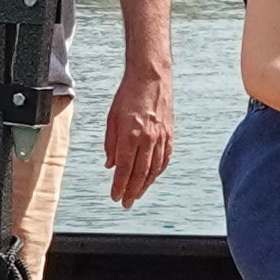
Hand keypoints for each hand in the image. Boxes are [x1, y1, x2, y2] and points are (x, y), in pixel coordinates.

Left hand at [105, 61, 176, 207]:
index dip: (119, 186)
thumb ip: (111, 143)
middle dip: (132, 191)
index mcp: (130, 134)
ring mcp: (161, 137)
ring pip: (154, 169)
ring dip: (145, 185)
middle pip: (140, 173)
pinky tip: (152, 177)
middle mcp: (147, 138)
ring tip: (137, 194)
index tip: (115, 196)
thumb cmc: (129, 94)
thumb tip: (110, 164)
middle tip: (126, 202)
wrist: (151, 76)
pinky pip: (165, 158)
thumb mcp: (112, 118)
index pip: (124, 168)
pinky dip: (158, 171)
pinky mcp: (170, 134)